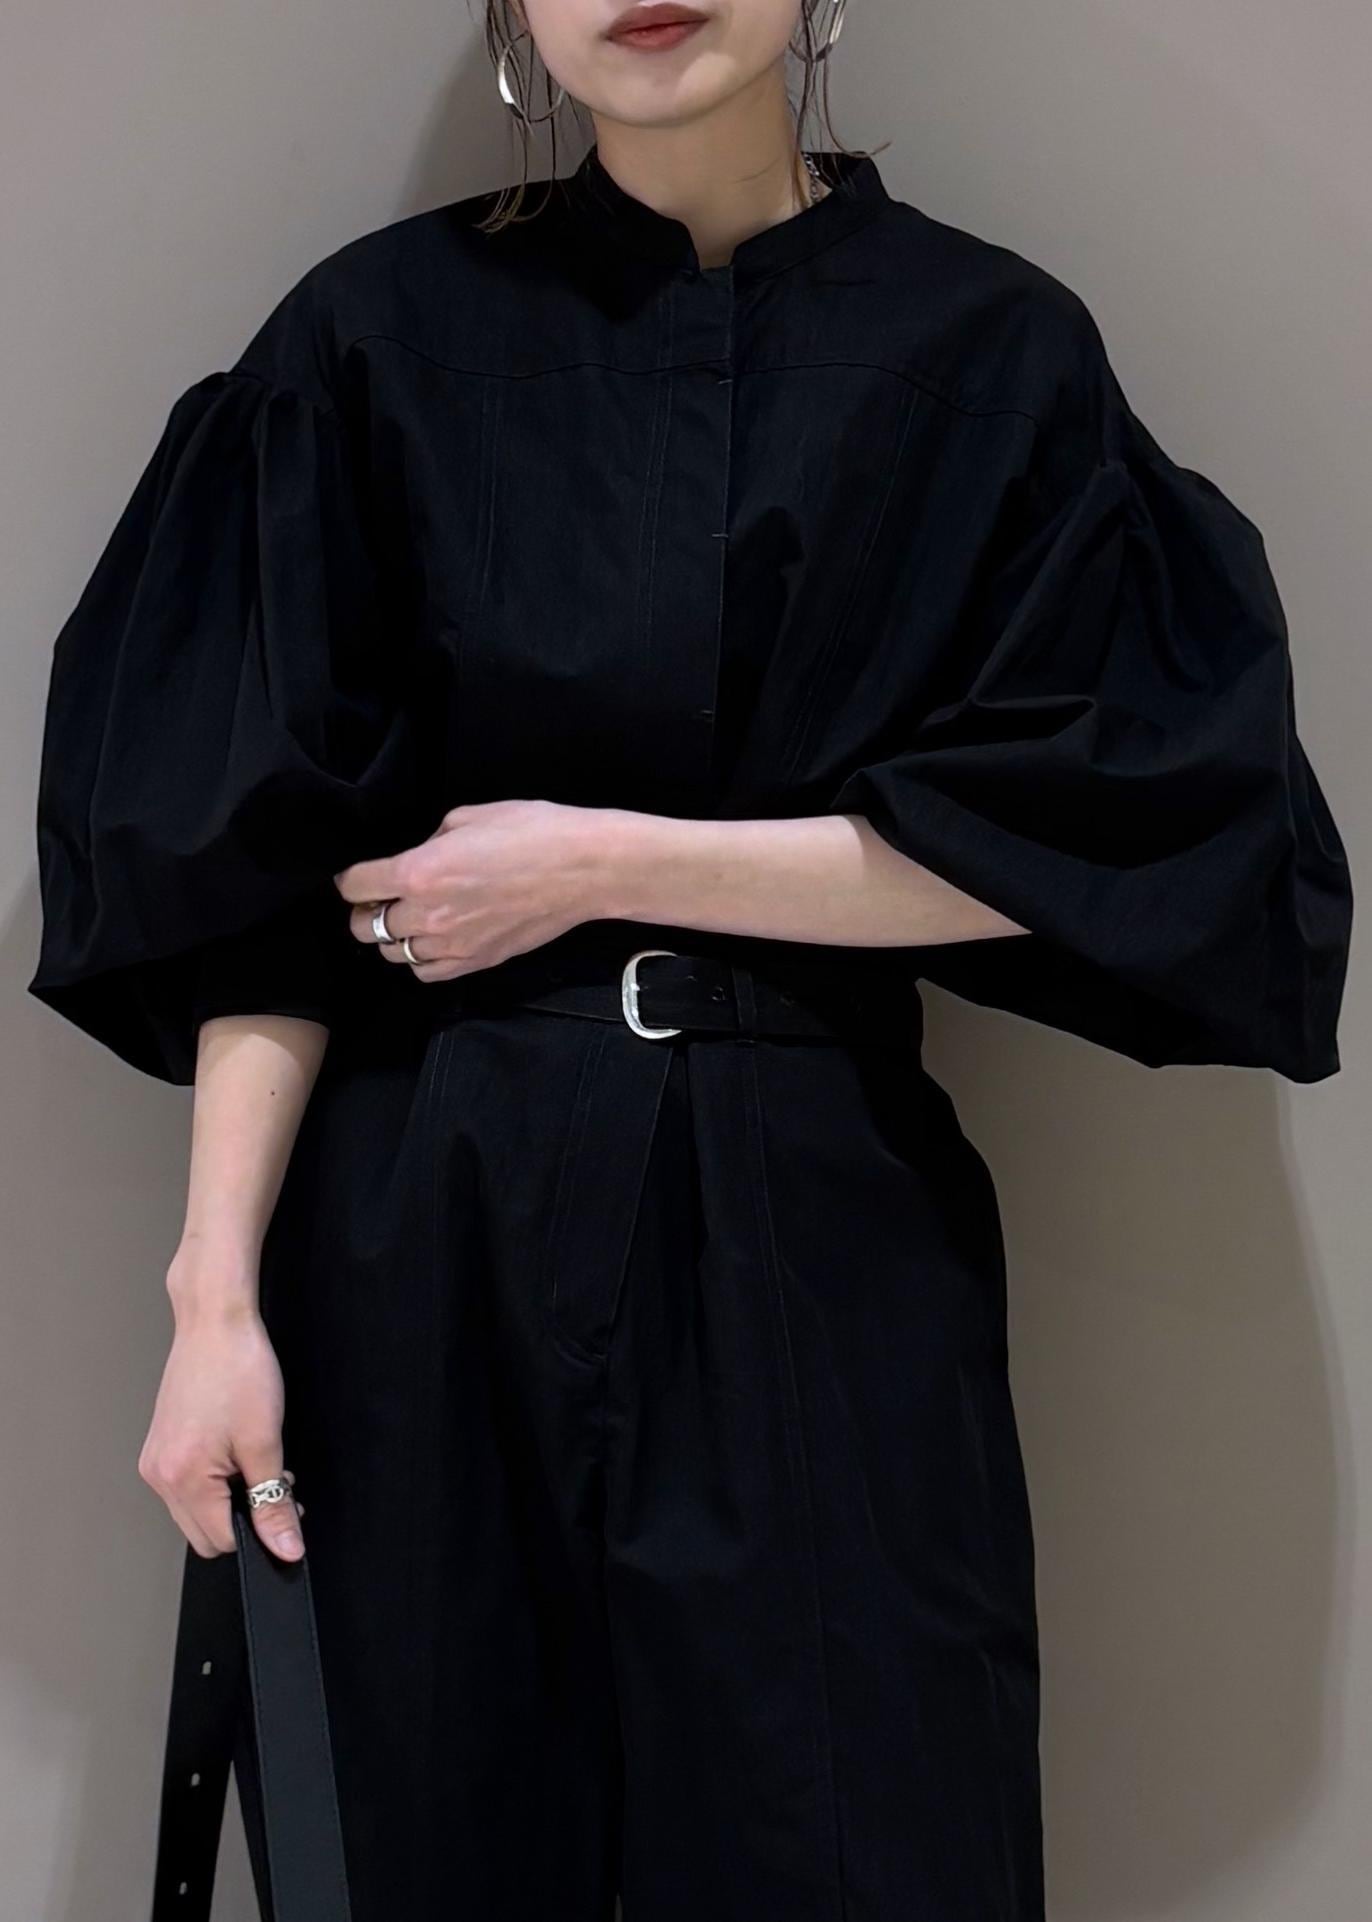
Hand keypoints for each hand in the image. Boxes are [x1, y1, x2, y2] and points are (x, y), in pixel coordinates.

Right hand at [138, 1292, 304, 1562]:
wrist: (215, 1322)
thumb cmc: (239, 1369)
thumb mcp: (265, 1441)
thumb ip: (274, 1502)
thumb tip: (286, 1548)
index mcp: (182, 1478)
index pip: (224, 1541)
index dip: (262, 1530)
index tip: (287, 1503)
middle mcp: (159, 1476)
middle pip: (205, 1534)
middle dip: (243, 1518)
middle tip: (274, 1478)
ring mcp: (154, 1461)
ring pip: (195, 1513)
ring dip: (228, 1501)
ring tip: (252, 1459)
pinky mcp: (158, 1447)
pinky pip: (186, 1488)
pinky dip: (213, 1483)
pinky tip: (233, 1451)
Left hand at [332, 799, 625, 981]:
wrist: (584, 869)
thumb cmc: (533, 832)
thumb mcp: (469, 816)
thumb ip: (431, 840)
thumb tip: (420, 855)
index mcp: (419, 872)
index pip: (356, 885)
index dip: (352, 878)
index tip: (359, 875)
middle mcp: (428, 914)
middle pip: (366, 928)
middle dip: (366, 911)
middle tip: (381, 898)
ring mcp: (452, 945)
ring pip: (394, 954)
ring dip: (395, 936)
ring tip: (411, 919)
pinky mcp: (477, 962)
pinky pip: (427, 973)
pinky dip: (421, 959)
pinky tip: (434, 940)